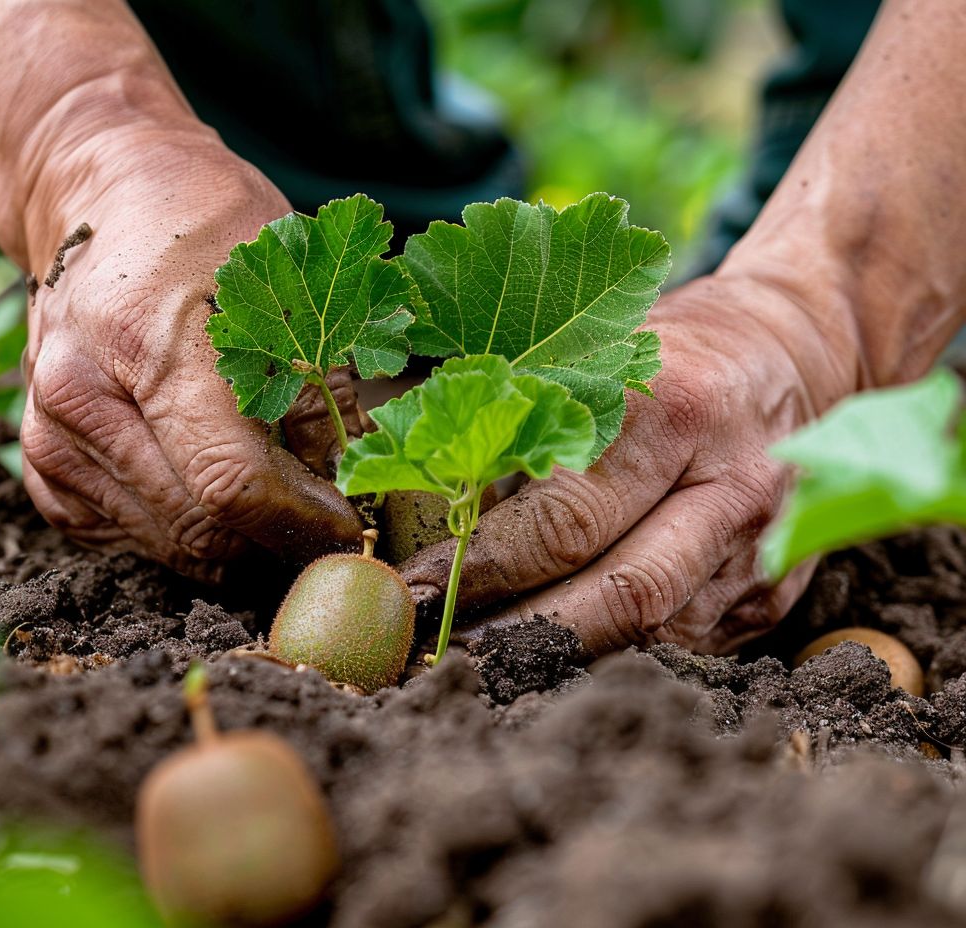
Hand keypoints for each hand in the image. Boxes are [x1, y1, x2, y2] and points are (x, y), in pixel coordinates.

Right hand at [17, 126, 362, 581]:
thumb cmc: (206, 228)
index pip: (230, 483)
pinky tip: (206, 488)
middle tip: (320, 522)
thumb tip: (343, 487)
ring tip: (272, 499)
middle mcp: (84, 397)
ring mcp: (52, 434)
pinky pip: (125, 538)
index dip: (298, 522)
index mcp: (151, 343)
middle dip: (272, 540)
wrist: (101, 199)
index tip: (346, 528)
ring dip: (230, 541)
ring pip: (166, 543)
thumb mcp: (286, 283)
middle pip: (198, 526)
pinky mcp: (41, 463)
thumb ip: (319, 393)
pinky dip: (179, 531)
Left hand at [401, 274, 860, 654]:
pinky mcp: (778, 589)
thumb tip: (438, 520)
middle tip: (448, 654)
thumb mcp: (590, 362)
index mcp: (671, 408)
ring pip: (657, 635)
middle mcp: (729, 482)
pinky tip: (565, 655)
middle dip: (522, 636)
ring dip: (568, 658)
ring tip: (493, 663)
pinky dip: (620, 655)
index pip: (564, 518)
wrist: (796, 351)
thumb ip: (523, 437)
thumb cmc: (668, 353)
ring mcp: (764, 543)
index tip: (418, 592)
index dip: (483, 567)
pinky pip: (688, 646)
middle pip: (620, 594)